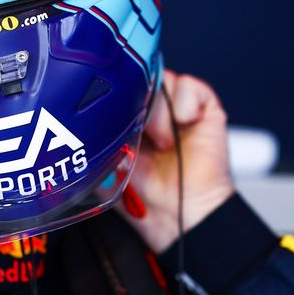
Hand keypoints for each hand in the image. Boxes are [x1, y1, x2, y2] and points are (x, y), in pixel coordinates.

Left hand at [117, 72, 234, 253]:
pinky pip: (192, 87)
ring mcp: (180, 109)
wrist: (178, 216)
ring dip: (159, 109)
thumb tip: (88, 115)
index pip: (121, 87)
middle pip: (141, 78)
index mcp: (130, 121)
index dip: (116, 92)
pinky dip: (185, 104)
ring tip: (162, 140)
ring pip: (164, 79)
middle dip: (136, 98)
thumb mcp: (108, 162)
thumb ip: (99, 136)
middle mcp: (156, 112)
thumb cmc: (146, 198)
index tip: (111, 109)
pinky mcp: (206, 110)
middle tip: (135, 126)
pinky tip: (182, 127)